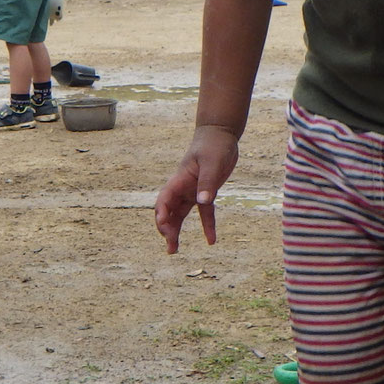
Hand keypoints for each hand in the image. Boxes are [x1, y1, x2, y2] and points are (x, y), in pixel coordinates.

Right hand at [155, 125, 238, 252]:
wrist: (221, 134)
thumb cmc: (214, 145)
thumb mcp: (212, 163)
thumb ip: (207, 183)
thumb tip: (203, 202)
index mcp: (180, 179)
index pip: (165, 200)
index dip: (162, 215)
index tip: (164, 228)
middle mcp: (183, 187)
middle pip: (169, 211)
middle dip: (166, 229)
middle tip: (170, 247)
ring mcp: (193, 190)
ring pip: (180, 215)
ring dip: (177, 231)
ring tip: (173, 250)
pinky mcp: (206, 192)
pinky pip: (204, 213)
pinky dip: (207, 226)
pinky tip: (211, 241)